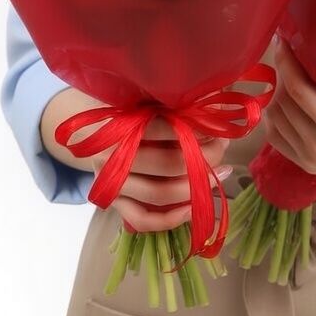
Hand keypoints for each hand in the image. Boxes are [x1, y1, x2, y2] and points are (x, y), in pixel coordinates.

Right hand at [41, 87, 231, 232]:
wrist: (91, 129)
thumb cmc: (128, 108)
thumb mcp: (147, 96)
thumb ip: (177, 101)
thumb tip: (217, 110)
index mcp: (119, 122)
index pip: (167, 128)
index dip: (199, 129)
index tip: (219, 127)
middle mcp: (109, 155)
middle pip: (168, 163)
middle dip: (205, 158)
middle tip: (223, 147)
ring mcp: (110, 182)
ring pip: (159, 194)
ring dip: (196, 188)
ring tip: (220, 174)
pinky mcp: (113, 203)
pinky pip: (143, 219)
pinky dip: (171, 219)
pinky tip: (194, 208)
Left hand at [263, 38, 315, 184]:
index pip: (299, 92)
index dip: (286, 64)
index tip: (282, 40)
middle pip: (283, 103)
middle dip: (282, 74)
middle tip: (289, 52)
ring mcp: (308, 160)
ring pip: (274, 118)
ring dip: (277, 93)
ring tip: (290, 72)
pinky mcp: (304, 165)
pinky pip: (274, 135)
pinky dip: (275, 113)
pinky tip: (288, 97)